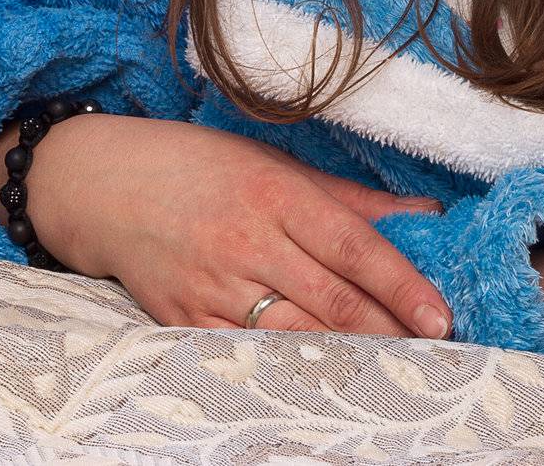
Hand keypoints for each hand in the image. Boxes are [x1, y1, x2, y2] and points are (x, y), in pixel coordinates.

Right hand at [20, 113, 452, 337]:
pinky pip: (246, 354)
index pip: (354, 246)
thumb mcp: (275, 164)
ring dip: (347, 356)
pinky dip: (288, 367)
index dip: (401, 285)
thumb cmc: (201, 167)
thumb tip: (423, 216)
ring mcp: (212, 287)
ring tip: (394, 370)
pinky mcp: (183, 320)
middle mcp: (247, 242)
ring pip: (294, 335)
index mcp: (276, 194)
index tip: (440, 316)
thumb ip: (349, 199)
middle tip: (434, 354)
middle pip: (331, 300)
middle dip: (388, 331)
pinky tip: (323, 377)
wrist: (103, 184)